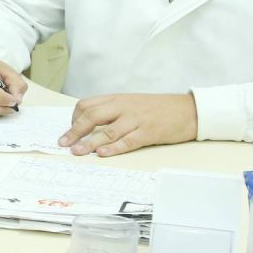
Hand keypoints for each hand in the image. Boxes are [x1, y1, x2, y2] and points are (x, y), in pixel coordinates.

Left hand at [58, 93, 197, 156]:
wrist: (188, 110)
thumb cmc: (158, 108)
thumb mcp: (132, 103)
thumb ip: (113, 110)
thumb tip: (90, 124)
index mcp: (118, 99)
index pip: (87, 105)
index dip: (75, 118)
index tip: (70, 131)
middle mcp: (124, 107)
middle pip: (92, 116)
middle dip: (75, 130)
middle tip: (64, 143)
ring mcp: (136, 119)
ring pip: (107, 131)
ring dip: (89, 143)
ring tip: (77, 152)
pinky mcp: (149, 132)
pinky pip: (128, 141)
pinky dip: (114, 148)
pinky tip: (103, 154)